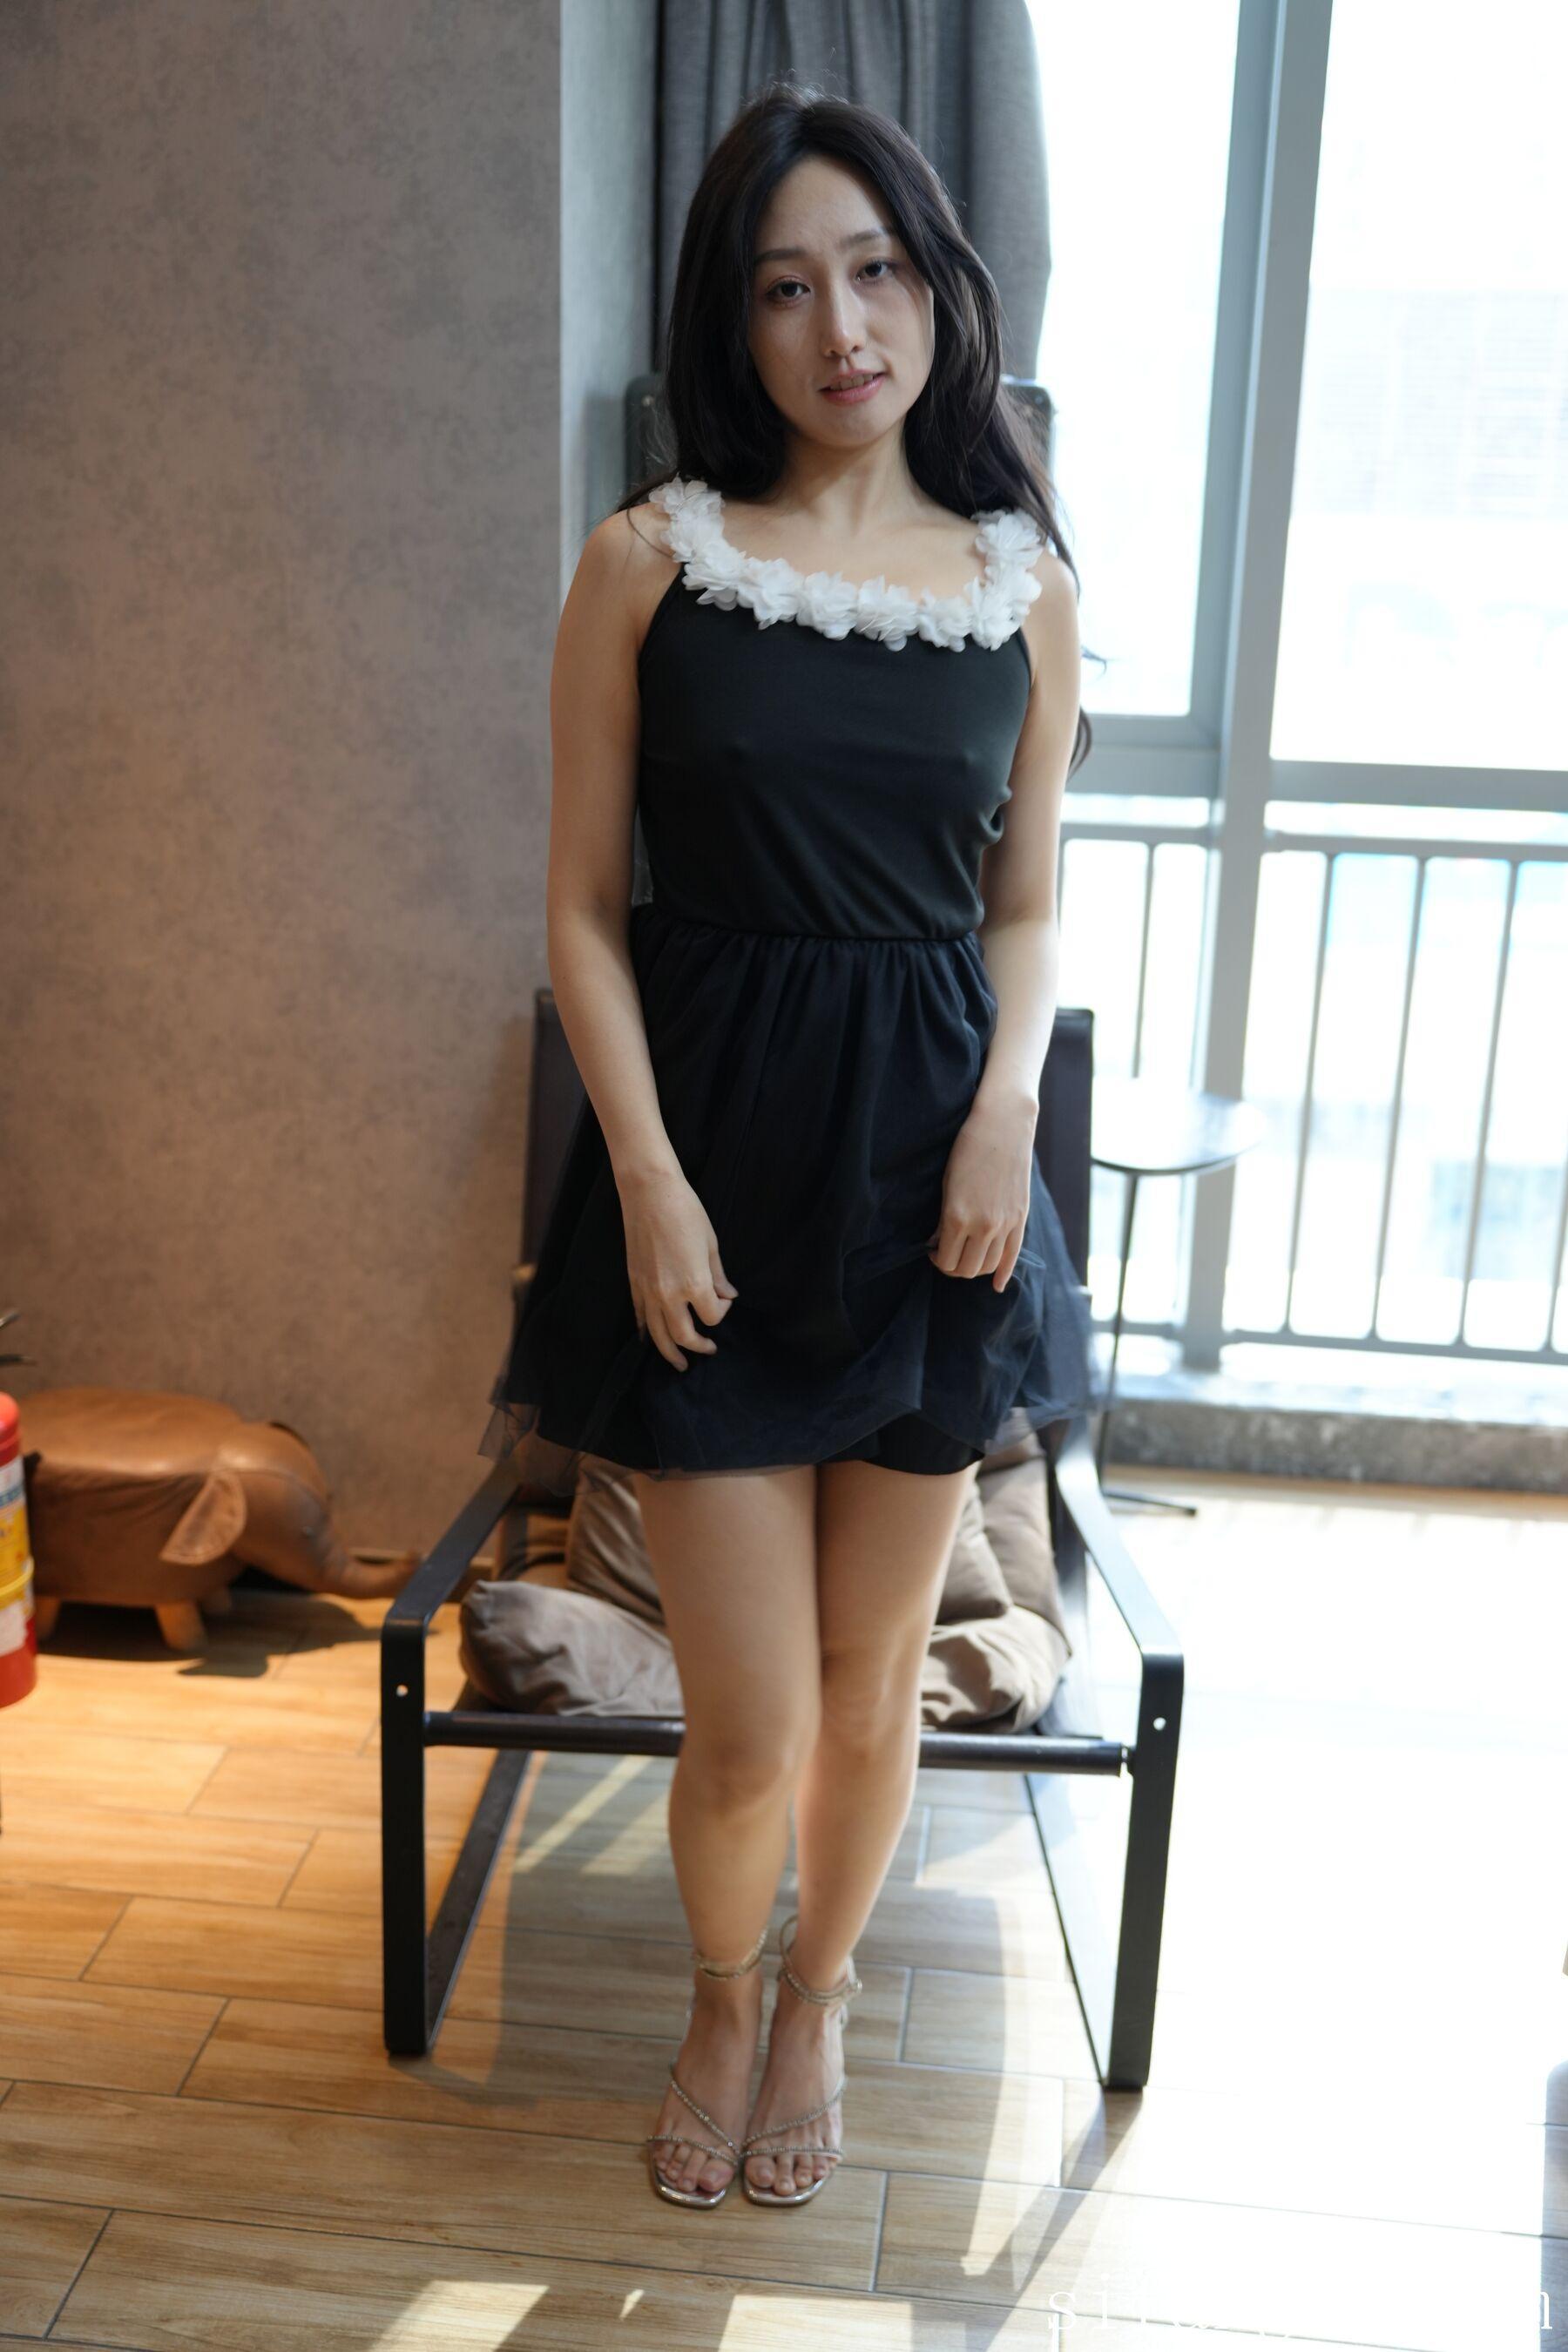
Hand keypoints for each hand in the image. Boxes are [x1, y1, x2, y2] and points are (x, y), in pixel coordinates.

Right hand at [619, 1162, 738, 1369]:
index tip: (724, 1299)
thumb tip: (727, 1295)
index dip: (721, 1312)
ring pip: (657, 1335)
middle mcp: (669, 1294)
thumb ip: (718, 1276)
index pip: (712, 1316)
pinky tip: (651, 1339)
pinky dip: (646, 1332)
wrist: (649, 1193)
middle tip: (709, 1350)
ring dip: (669, 1353)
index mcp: (694, 1283)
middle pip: (684, 1336)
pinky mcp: (634, 1282)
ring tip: (679, 1364)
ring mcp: (648, 1290)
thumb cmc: (686, 1212)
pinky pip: (640, 1317)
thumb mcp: (711, 1244)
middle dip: (699, 1346)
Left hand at [927, 1092, 1037, 1291]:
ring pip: (987, 1267)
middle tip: (947, 1255)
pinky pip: (1012, 1257)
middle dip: (953, 1267)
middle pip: (966, 1269)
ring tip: (966, 1256)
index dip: (937, 1261)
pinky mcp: (1020, 1219)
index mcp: (957, 1217)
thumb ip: (944, 1219)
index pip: (946, 1260)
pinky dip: (1002, 1274)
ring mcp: (1005, 1224)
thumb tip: (939, 1242)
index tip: (933, 1251)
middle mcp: (983, 1226)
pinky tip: (996, 1284)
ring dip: (974, 1268)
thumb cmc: (967, 1149)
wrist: (1003, 1126)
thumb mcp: (947, 1184)